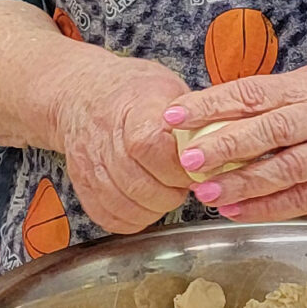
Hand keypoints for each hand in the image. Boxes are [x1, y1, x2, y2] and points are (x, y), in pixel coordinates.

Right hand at [50, 45, 193, 235]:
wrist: (81, 94)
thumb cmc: (132, 92)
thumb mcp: (168, 88)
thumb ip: (193, 119)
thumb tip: (224, 149)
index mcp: (131, 109)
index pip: (149, 146)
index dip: (177, 166)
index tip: (193, 167)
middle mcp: (104, 139)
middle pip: (139, 185)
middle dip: (171, 193)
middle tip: (182, 183)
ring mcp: (89, 165)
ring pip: (125, 207)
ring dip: (154, 208)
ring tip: (164, 191)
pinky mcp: (82, 186)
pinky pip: (109, 218)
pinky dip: (133, 219)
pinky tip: (145, 203)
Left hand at [164, 64, 306, 220]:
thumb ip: (272, 97)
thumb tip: (214, 108)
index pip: (252, 93)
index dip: (211, 103)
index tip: (175, 114)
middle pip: (268, 131)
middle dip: (224, 146)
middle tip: (186, 158)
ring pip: (284, 170)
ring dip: (242, 183)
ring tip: (206, 192)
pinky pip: (301, 199)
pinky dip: (267, 208)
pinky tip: (235, 211)